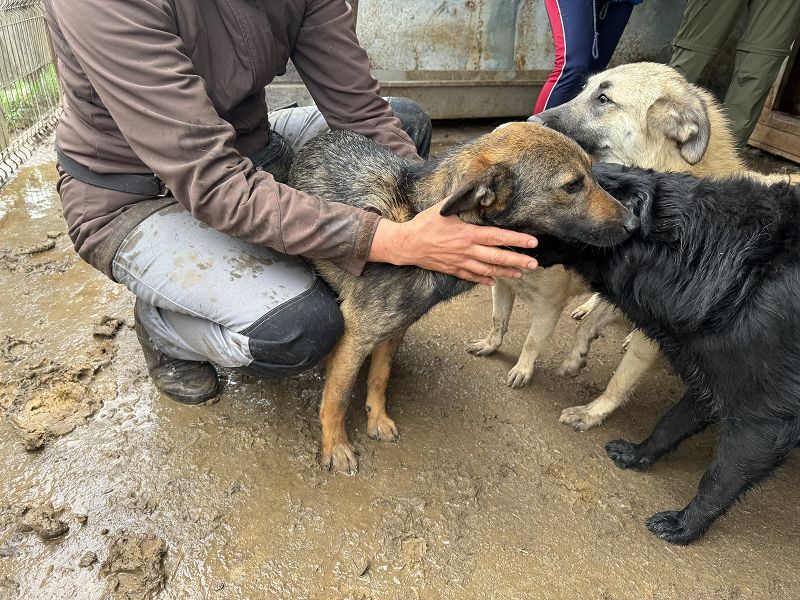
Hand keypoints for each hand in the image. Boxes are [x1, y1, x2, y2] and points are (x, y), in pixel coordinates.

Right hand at [368, 200, 537, 284]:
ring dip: (505, 272)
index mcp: (468, 234)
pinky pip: (471, 277)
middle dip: (517, 261)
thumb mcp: (444, 208)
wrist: (406, 244)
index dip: (517, 240)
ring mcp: (460, 262)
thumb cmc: (424, 223)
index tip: (532, 242)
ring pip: (487, 269)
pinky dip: (483, 279)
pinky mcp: (452, 269)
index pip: (498, 237)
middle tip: (534, 264)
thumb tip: (478, 189)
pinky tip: (493, 281)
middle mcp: (467, 250)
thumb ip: (462, 199)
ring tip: (519, 274)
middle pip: (498, 257)